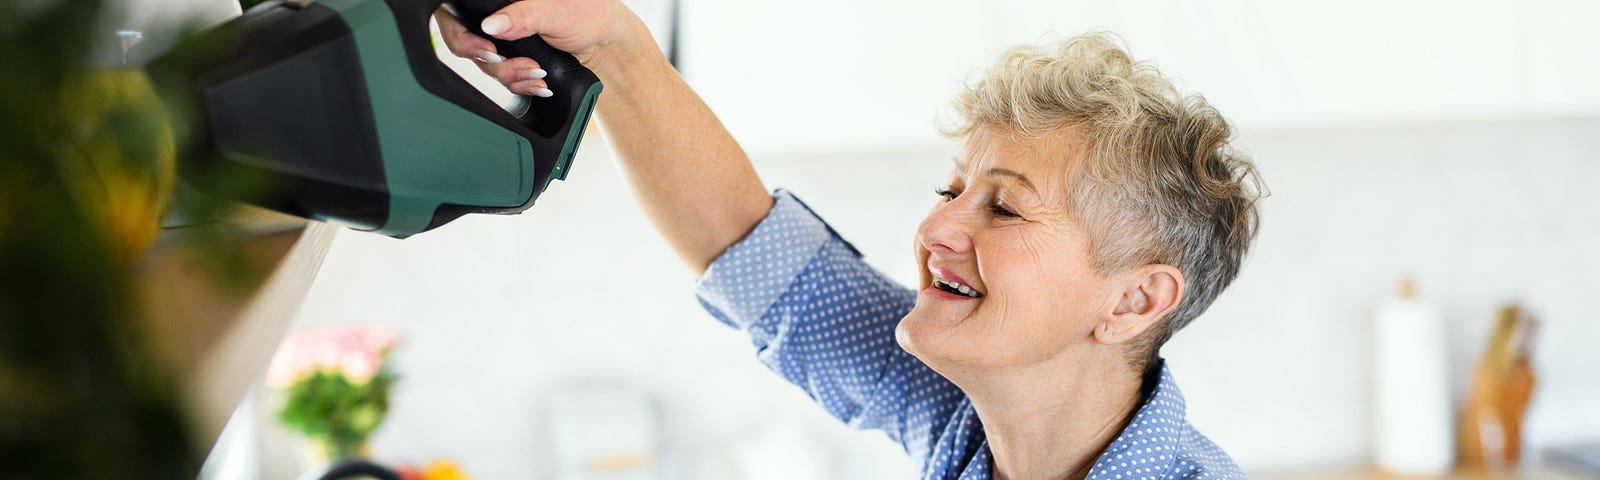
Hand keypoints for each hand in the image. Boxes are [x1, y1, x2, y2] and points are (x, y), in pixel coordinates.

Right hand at [433, 0, 640, 96]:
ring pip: (486, 66)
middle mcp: (497, 16)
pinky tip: (538, 84)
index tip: (487, 52)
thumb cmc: (588, 15)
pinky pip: (503, 79)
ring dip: (511, 76)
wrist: (606, 45)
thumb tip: (490, 25)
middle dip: (493, 63)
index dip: (463, 35)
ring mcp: (503, 40)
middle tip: (514, 65)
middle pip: (466, 43)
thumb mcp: (555, 12)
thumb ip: (523, 16)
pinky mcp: (512, 60)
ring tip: (537, 75)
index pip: (458, 13)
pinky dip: (520, 85)